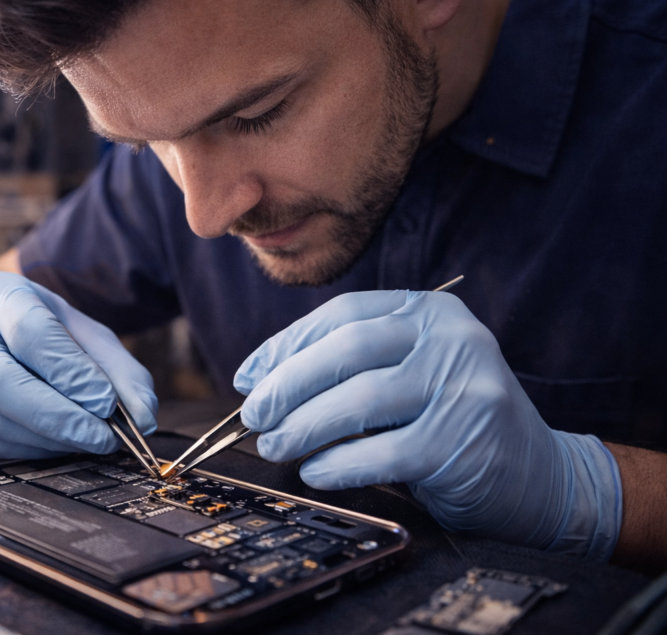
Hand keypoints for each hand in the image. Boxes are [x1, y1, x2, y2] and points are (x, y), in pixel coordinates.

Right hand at [0, 272, 157, 458]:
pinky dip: (23, 449)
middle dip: (54, 416)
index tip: (107, 404)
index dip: (70, 373)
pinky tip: (51, 442)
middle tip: (101, 437)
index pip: (30, 333)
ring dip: (45, 439)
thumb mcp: (89, 336)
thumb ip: (122, 372)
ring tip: (83, 438)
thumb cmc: (46, 332)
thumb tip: (142, 416)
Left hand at [236, 290, 620, 559]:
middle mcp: (450, 338)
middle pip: (345, 350)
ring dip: (303, 426)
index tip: (248, 376)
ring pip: (358, 400)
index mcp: (430, 311)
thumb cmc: (452, 422)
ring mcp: (462, 386)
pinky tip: (314, 471)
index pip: (342, 314)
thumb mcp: (409, 375)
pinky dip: (337, 464)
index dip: (286, 345)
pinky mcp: (461, 440)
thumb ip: (348, 367)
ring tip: (274, 446)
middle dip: (286, 385)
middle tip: (254, 416)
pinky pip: (380, 452)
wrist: (541, 477)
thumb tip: (258, 380)